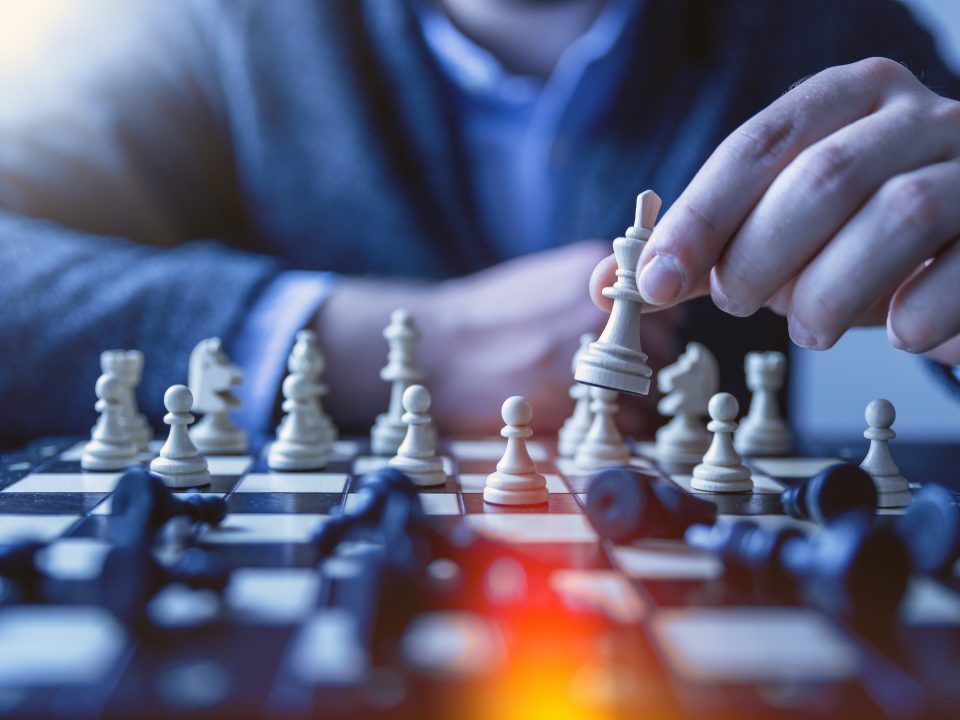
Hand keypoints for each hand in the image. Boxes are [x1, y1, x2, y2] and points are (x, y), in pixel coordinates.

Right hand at [318, 241, 677, 434]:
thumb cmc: (486, 318)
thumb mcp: (544, 280)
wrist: (439, 351)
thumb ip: (594, 291)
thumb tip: (637, 309)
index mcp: (594, 273)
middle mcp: (600, 310)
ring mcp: (590, 354)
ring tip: (598, 401)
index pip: (665, 305)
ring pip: (650, 388)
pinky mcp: (576, 400)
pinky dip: (620, 428)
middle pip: (663, 347)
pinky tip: (588, 419)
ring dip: (634, 400)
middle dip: (644, 367)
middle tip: (612, 378)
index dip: (653, 330)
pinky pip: (629, 422)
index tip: (636, 344)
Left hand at [592, 58, 959, 363]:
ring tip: (809, 328)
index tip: (654, 282)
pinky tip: (896, 331)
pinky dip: (917, 314)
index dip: (699, 217)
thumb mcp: (776, 236)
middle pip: (824, 176)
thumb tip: (606, 285)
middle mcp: (915, 117)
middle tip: (740, 302)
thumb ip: (701, 254)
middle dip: (763, 256)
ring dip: (831, 292)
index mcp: (845, 101)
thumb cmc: (860, 241)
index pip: (757, 146)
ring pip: (899, 214)